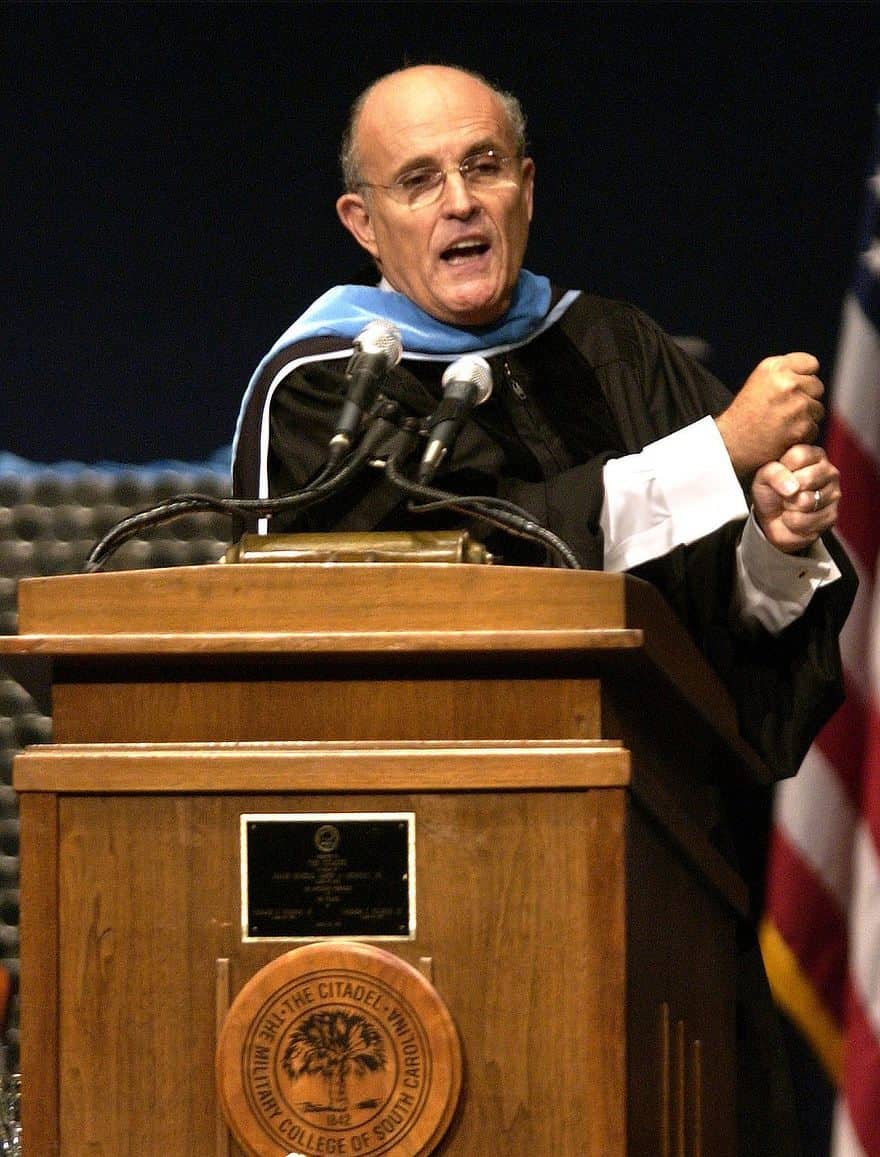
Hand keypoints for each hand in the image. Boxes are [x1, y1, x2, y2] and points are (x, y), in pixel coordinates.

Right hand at [715, 352, 824, 477]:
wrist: (730, 444)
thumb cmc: (743, 415)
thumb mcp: (758, 381)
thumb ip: (785, 373)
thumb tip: (811, 375)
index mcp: (774, 367)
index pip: (811, 363)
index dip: (803, 377)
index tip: (790, 389)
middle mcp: (787, 383)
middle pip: (817, 386)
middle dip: (805, 398)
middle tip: (783, 410)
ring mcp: (796, 405)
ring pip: (818, 409)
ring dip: (805, 418)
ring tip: (782, 423)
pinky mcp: (802, 426)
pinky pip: (814, 428)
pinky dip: (802, 435)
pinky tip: (784, 436)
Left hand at [750, 444, 840, 553]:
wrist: (773, 520)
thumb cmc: (771, 492)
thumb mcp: (763, 477)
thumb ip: (773, 473)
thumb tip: (793, 487)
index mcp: (813, 455)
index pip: (799, 456)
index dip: (782, 469)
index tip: (778, 476)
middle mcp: (828, 471)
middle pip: (807, 478)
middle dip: (786, 491)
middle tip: (784, 494)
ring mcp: (834, 494)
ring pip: (806, 501)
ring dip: (789, 508)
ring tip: (789, 505)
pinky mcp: (832, 516)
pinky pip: (805, 521)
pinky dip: (792, 523)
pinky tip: (794, 518)